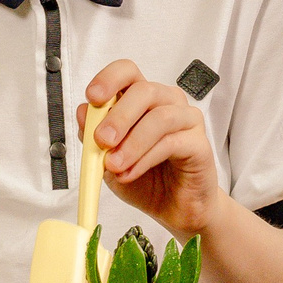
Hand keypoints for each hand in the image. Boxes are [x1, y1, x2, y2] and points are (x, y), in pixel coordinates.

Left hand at [81, 59, 220, 238]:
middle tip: (102, 140)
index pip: (128, 72)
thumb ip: (94, 137)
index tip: (93, 97)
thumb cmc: (146, 180)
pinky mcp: (200, 143)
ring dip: (132, 143)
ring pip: (160, 117)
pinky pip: (172, 142)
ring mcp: (187, 120)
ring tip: (115, 165)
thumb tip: (82, 112)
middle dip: (118, 116)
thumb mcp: (108, 160)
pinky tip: (131, 172)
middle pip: (144, 90)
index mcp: (142, 100)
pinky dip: (146, 159)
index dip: (109, 79)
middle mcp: (167, 103)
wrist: (173, 210)